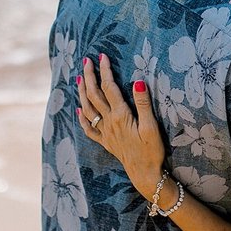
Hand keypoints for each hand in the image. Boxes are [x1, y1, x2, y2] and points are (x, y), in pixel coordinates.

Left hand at [77, 54, 166, 198]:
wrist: (145, 174)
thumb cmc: (151, 150)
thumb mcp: (151, 126)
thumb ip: (143, 103)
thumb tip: (138, 81)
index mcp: (120, 116)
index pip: (110, 88)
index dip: (105, 71)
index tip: (102, 56)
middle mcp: (109, 122)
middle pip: (95, 95)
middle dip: (89, 77)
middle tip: (86, 62)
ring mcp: (106, 133)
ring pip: (88, 109)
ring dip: (82, 93)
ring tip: (78, 79)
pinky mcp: (106, 142)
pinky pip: (90, 129)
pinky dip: (82, 118)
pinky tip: (79, 111)